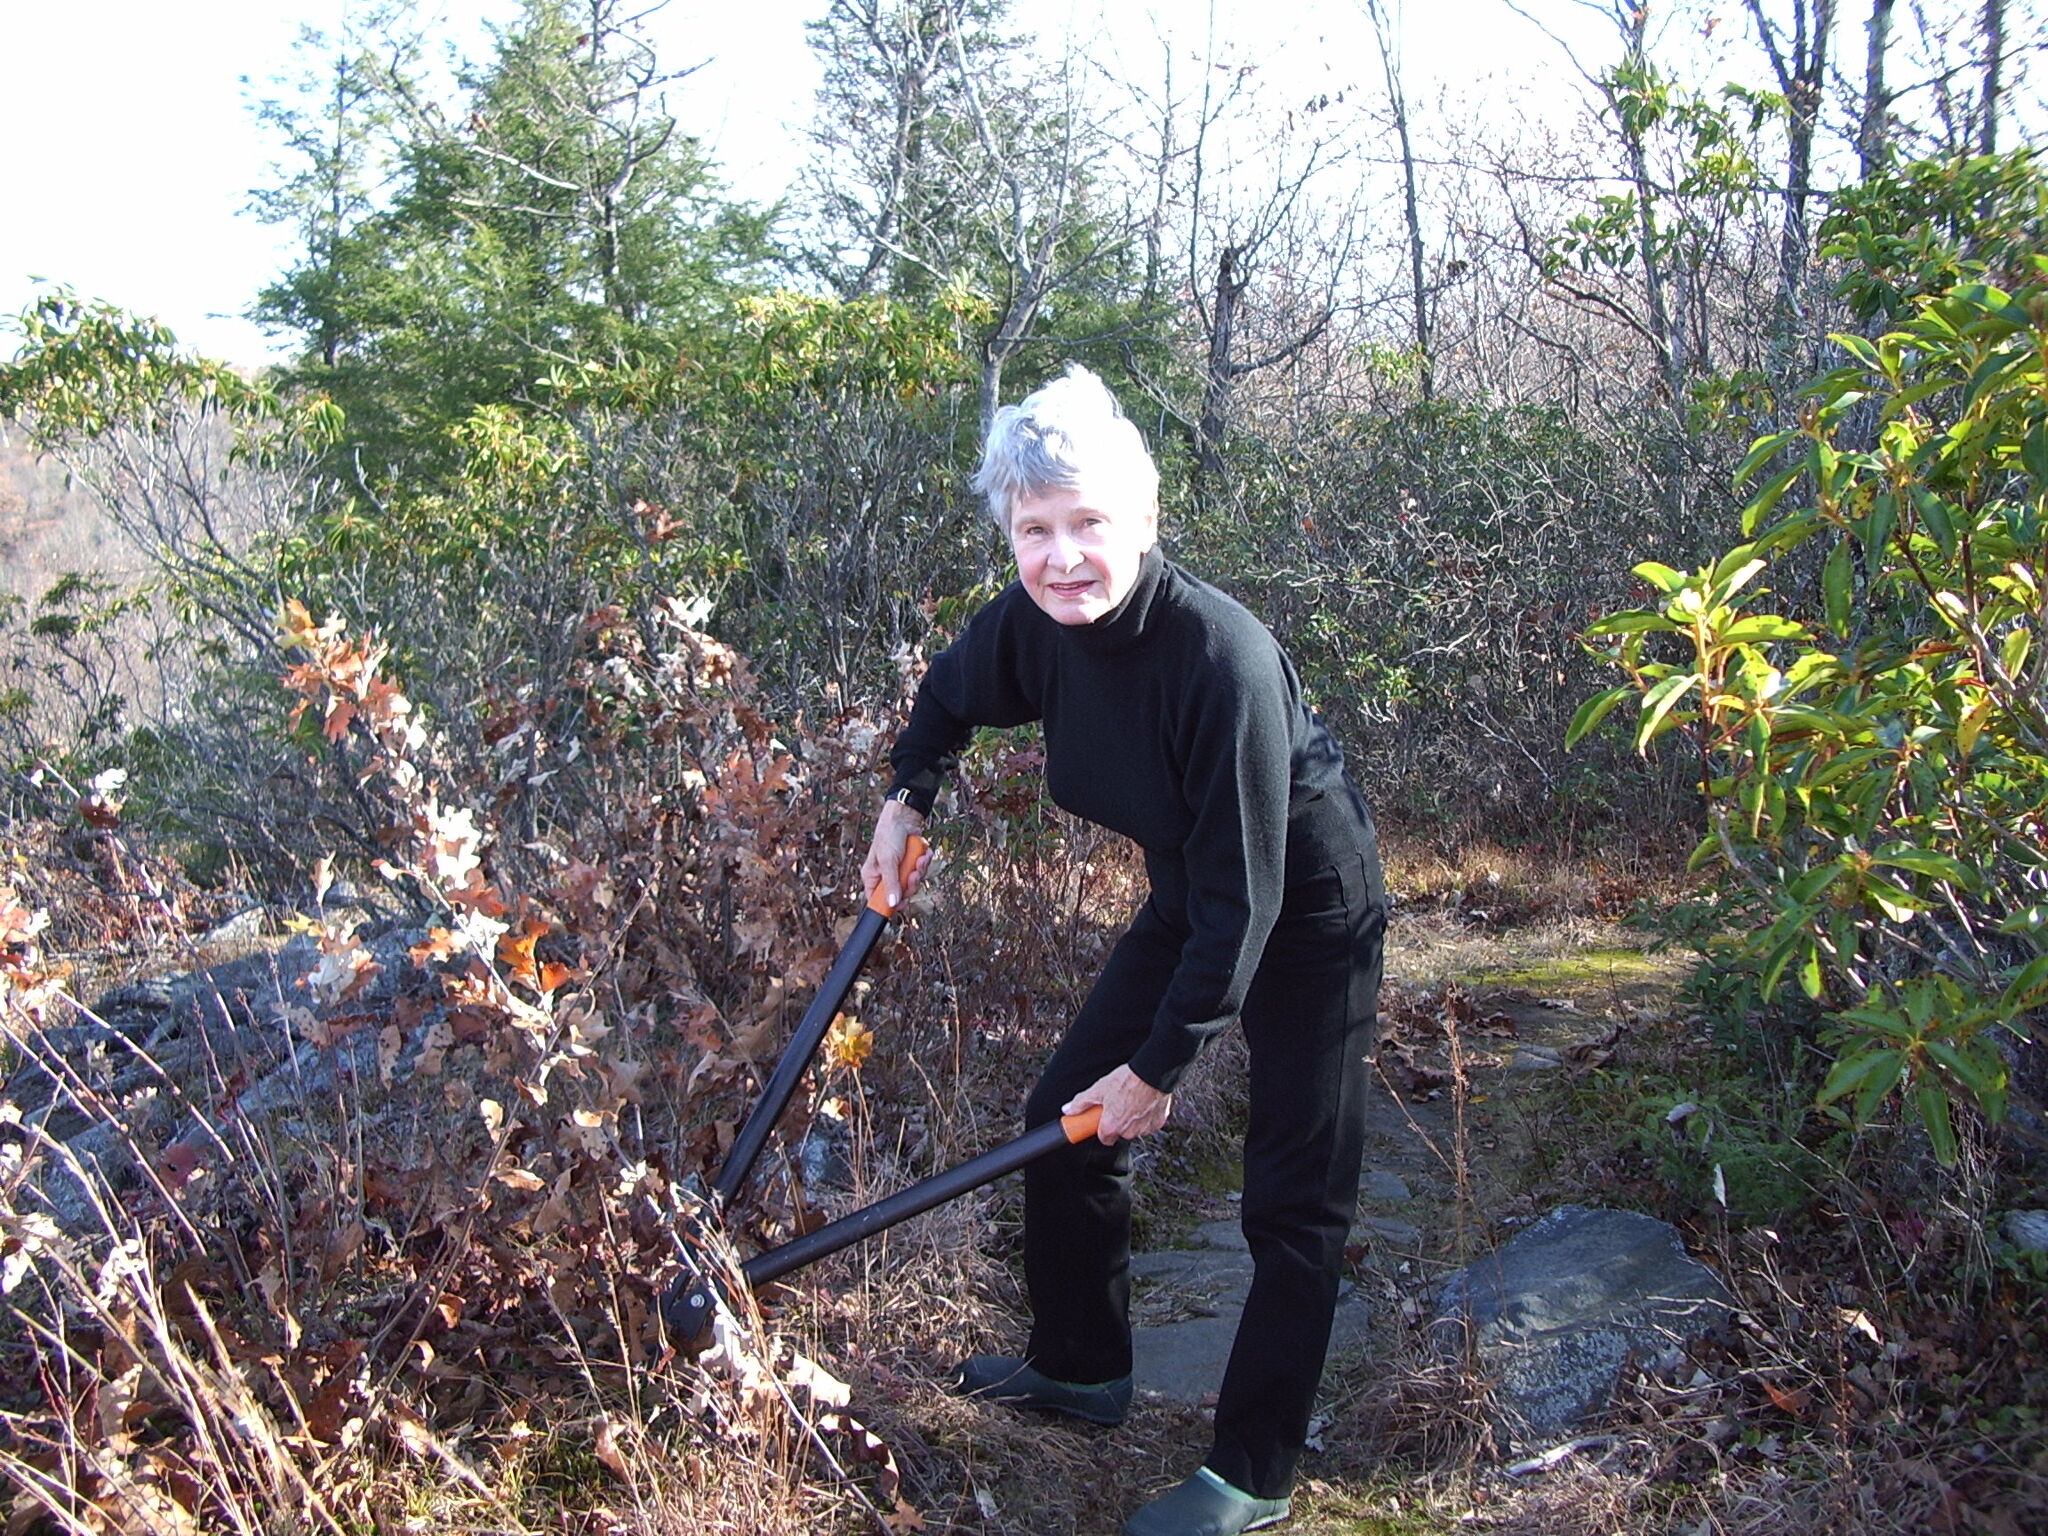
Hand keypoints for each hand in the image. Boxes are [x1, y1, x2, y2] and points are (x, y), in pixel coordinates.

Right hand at [861, 797, 930, 911]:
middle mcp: (885, 876)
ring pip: (913, 883)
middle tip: (913, 874)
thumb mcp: (888, 861)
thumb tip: (892, 903)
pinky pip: (921, 872)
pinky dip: (924, 863)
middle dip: (911, 883)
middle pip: (901, 894)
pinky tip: (923, 854)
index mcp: (873, 877)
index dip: (890, 905)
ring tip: (919, 859)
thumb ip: (892, 883)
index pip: (878, 901)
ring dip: (920, 870)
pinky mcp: (911, 864)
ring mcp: (900, 870)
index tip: (902, 903)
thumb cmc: (889, 835)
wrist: (904, 817)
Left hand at [1063, 1065, 1171, 1144]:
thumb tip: (1068, 1110)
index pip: (1104, 1139)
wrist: (1153, 1074)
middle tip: (1116, 1104)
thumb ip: (1081, 1103)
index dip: (1101, 1129)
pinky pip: (1148, 1123)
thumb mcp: (1099, 1089)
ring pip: (1135, 1128)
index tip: (1100, 1122)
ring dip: (1132, 1118)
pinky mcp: (1158, 1123)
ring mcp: (1144, 1128)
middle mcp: (1128, 1132)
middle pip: (1119, 1132)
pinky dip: (1145, 1115)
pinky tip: (1143, 1102)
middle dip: (1117, 1121)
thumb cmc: (1128, 1080)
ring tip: (1130, 1099)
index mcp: (1112, 1126)